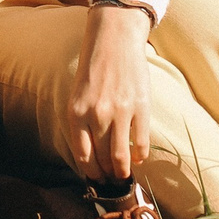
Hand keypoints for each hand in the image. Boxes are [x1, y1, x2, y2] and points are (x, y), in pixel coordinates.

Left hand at [70, 4, 153, 179]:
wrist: (115, 38)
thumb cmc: (94, 66)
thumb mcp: (78, 94)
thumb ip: (83, 121)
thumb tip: (92, 153)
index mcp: (77, 112)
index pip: (83, 156)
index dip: (91, 173)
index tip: (96, 178)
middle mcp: (97, 115)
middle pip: (102, 159)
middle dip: (107, 174)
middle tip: (112, 179)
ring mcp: (120, 112)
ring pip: (121, 157)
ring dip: (123, 171)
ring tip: (124, 174)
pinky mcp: (141, 108)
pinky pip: (141, 143)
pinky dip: (141, 155)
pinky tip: (139, 157)